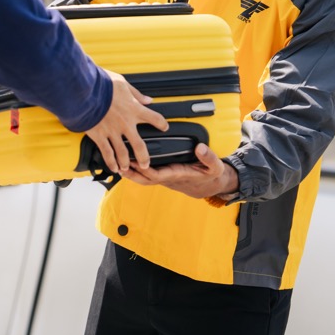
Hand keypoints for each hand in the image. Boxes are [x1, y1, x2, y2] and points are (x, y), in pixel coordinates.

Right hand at [82, 70, 167, 174]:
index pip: (154, 118)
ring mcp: (112, 132)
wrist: (84, 91)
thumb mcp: (123, 83)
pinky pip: (107, 153)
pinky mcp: (99, 136)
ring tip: (127, 168)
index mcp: (134, 109)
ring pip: (123, 153)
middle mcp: (125, 123)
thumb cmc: (102, 85)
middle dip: (144, 157)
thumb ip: (136, 94)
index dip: (161, 124)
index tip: (164, 127)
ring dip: (126, 163)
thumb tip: (148, 100)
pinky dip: (110, 162)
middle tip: (146, 163)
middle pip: (139, 146)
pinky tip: (114, 168)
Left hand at [122, 143, 238, 199]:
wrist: (213, 186)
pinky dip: (138, 170)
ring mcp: (167, 178)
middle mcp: (170, 178)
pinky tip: (130, 163)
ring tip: (118, 164)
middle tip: (118, 165)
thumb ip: (209, 157)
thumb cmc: (212, 176)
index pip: (158, 175)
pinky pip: (149, 175)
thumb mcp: (216, 167)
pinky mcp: (166, 175)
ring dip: (132, 173)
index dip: (145, 170)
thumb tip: (200, 148)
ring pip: (145, 179)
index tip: (135, 161)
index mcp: (179, 175)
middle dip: (132, 174)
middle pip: (146, 180)